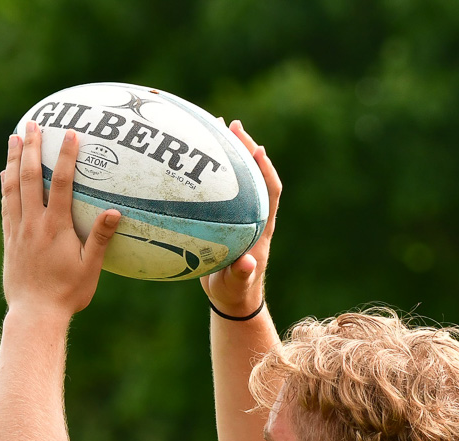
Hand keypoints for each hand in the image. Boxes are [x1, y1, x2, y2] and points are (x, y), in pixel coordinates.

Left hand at [0, 121, 120, 316]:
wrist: (34, 314)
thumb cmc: (67, 293)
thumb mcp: (90, 268)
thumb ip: (100, 238)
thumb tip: (114, 211)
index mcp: (55, 227)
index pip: (62, 183)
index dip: (67, 156)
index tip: (71, 134)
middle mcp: (33, 223)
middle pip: (31, 177)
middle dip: (32, 148)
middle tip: (33, 124)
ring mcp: (18, 230)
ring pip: (13, 187)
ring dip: (14, 160)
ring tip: (15, 138)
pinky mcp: (9, 239)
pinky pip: (6, 205)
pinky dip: (6, 186)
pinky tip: (6, 174)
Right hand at [200, 120, 281, 317]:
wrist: (231, 297)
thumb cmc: (234, 291)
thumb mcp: (235, 285)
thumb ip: (241, 275)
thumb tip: (248, 264)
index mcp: (261, 228)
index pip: (270, 192)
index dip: (266, 170)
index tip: (257, 149)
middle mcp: (253, 215)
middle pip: (254, 175)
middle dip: (244, 148)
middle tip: (231, 125)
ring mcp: (239, 214)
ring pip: (236, 177)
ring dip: (227, 153)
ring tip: (213, 127)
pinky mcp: (225, 218)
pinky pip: (218, 190)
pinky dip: (207, 173)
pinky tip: (187, 160)